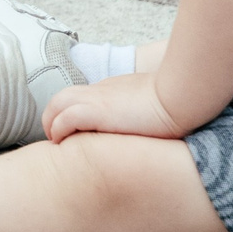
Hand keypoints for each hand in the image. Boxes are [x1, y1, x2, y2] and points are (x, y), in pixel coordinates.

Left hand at [42, 70, 186, 142]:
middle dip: (53, 115)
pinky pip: (65, 118)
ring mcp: (97, 100)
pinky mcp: (97, 111)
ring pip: (57, 105)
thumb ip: (143, 109)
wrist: (180, 95)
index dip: (72, 111)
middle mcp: (101, 91)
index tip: (73, 129)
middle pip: (62, 97)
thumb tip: (151, 125)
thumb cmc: (175, 101)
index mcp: (112, 89)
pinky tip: (60, 142)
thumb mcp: (155, 102)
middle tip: (55, 136)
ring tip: (55, 141)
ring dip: (51, 122)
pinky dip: (58, 129)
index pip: (82, 97)